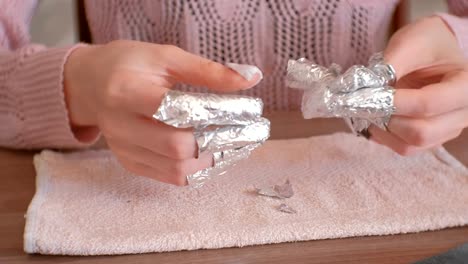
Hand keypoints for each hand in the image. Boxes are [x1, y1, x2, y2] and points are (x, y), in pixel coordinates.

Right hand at [64, 40, 260, 184]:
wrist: (90, 84)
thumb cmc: (130, 65)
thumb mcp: (166, 57)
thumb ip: (208, 70)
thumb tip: (252, 78)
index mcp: (127, 91)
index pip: (177, 111)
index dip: (217, 115)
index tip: (248, 112)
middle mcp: (121, 125)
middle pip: (177, 147)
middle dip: (219, 141)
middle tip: (248, 132)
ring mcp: (124, 149)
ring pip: (177, 170)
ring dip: (213, 160)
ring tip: (236, 144)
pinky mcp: (130, 163)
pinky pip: (170, 177)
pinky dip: (199, 170)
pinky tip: (215, 154)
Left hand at [370, 16, 467, 154]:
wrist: (433, 51)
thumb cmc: (427, 43)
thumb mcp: (410, 43)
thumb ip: (391, 66)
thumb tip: (369, 91)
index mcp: (465, 86)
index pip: (428, 104)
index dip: (395, 103)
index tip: (371, 94)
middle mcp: (462, 114)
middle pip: (421, 132)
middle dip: (389, 119)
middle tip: (369, 104)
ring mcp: (447, 129)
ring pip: (411, 145)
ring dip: (384, 130)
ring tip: (371, 110)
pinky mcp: (431, 138)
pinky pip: (405, 148)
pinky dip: (385, 137)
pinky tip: (376, 119)